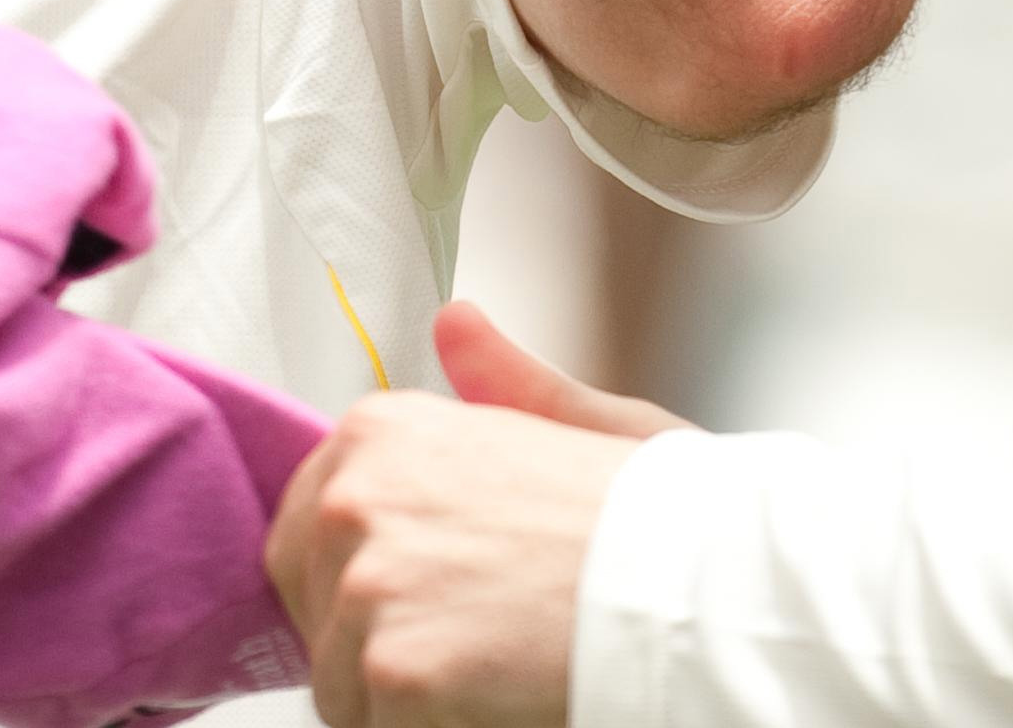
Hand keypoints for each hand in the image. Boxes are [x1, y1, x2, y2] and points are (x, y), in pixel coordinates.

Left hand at [265, 303, 692, 726]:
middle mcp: (352, 499)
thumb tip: (455, 323)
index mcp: (383, 433)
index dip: (369, 575)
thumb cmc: (658, 519)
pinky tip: (497, 701)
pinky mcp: (390, 671)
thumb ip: (502, 380)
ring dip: (404, 698)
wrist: (702, 589)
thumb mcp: (580, 420)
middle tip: (469, 640)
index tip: (430, 596)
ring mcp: (366, 586)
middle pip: (314, 607)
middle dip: (374, 636)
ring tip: (495, 670)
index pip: (310, 530)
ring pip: (342, 682)